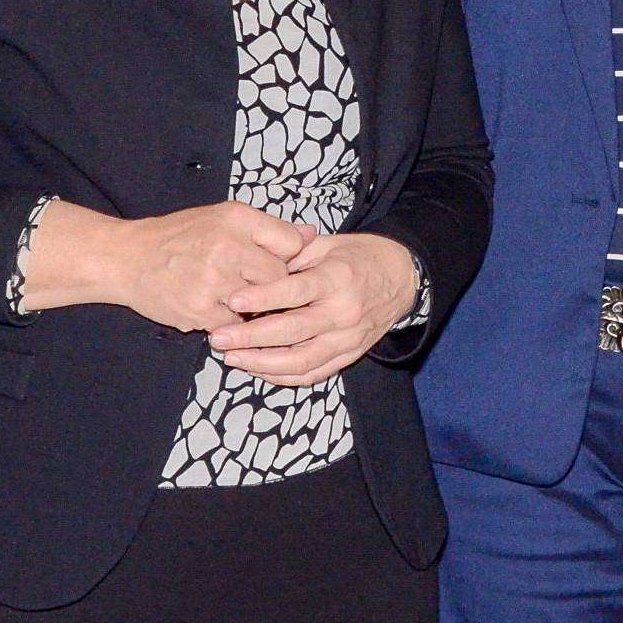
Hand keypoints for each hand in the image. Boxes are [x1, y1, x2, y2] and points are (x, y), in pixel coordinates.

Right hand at [86, 201, 311, 331]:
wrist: (127, 258)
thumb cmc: (182, 236)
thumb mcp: (225, 218)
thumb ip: (269, 228)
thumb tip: (312, 234)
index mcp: (238, 219)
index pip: (293, 244)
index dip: (289, 257)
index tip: (277, 263)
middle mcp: (228, 247)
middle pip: (279, 277)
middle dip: (273, 286)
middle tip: (257, 286)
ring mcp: (213, 281)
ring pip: (260, 304)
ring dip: (252, 307)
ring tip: (235, 297)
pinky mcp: (199, 310)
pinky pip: (234, 324)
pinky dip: (230, 322)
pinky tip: (215, 309)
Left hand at [208, 232, 418, 385]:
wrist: (403, 278)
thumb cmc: (360, 257)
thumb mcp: (329, 245)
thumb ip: (293, 255)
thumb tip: (255, 263)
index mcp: (339, 278)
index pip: (294, 292)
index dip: (261, 297)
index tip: (232, 301)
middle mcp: (344, 312)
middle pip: (291, 332)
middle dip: (249, 338)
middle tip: (219, 338)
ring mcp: (348, 338)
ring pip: (299, 361)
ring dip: (261, 363)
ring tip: (232, 358)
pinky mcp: (350, 354)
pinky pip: (313, 374)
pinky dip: (283, 377)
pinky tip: (259, 369)